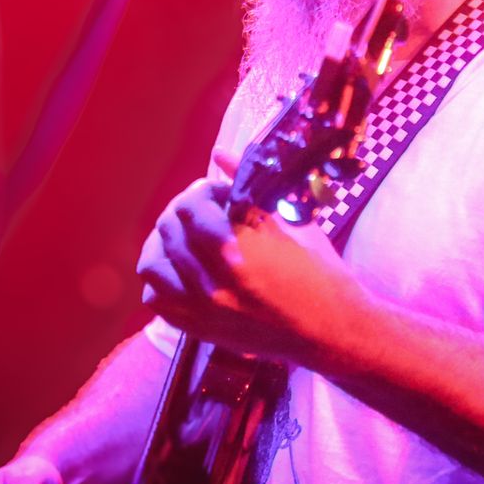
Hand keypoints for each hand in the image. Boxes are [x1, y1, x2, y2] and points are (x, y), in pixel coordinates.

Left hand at [136, 150, 360, 364]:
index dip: (202, 193)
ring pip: (152, 268)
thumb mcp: (289, 219)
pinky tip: (180, 273)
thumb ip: (247, 185)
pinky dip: (162, 283)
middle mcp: (212, 279)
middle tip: (202, 212)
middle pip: (168, 232)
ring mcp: (203, 309)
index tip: (219, 195)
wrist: (330, 328)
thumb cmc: (318, 270)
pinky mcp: (201, 330)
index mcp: (237, 247)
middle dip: (183, 213)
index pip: (188, 206)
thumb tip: (219, 152)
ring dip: (164, 246)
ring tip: (184, 241)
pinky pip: (157, 303)